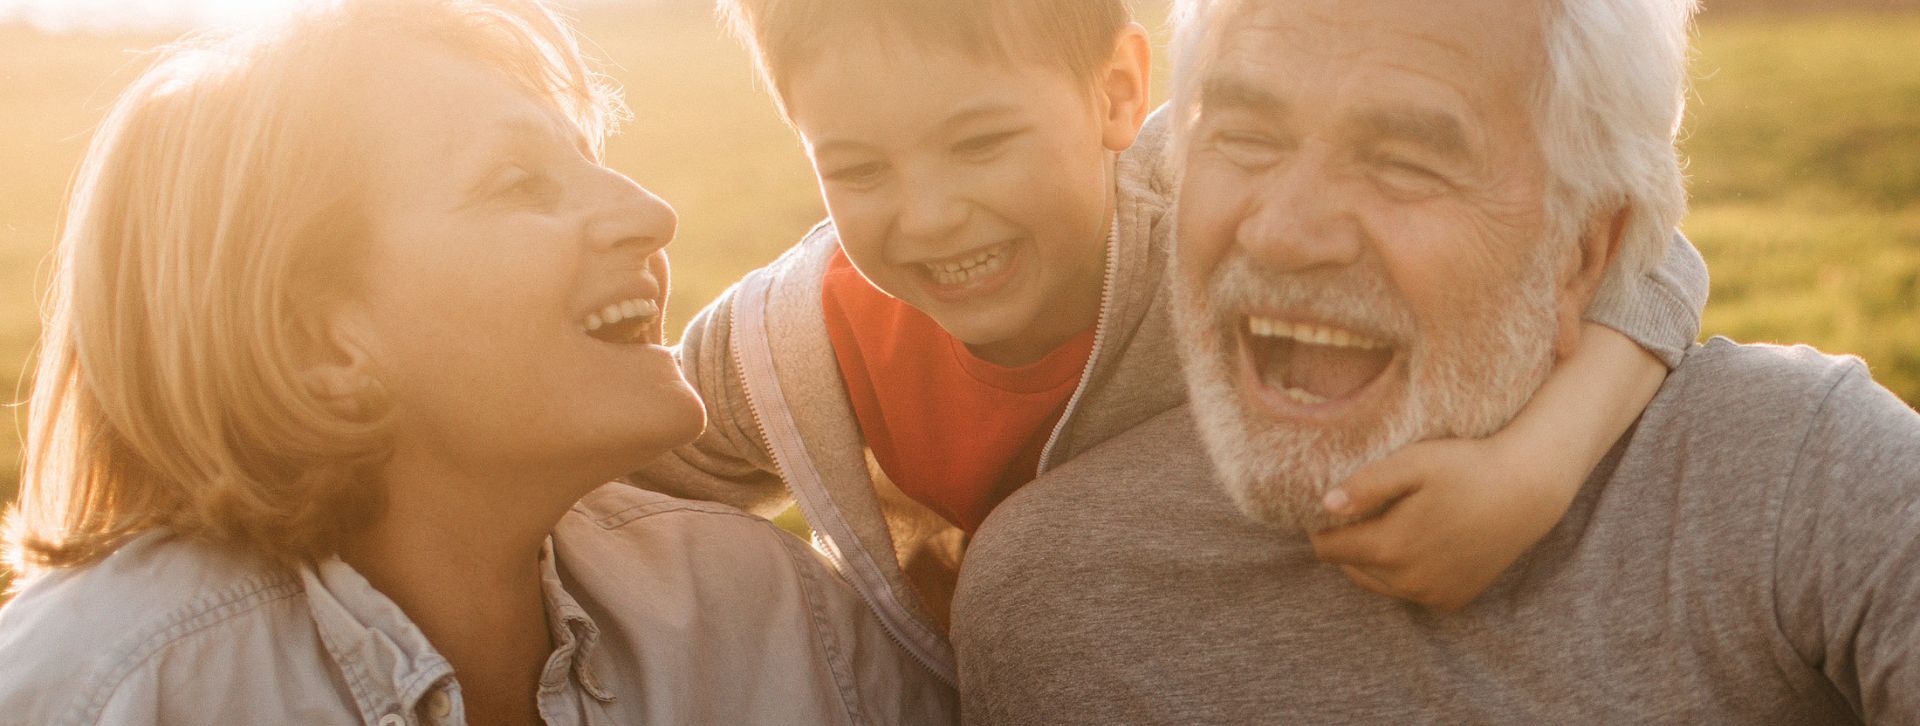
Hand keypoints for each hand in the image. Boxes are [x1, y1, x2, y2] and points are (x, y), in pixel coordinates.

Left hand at [1307, 435, 1569, 611]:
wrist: (1527, 490)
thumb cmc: (1467, 467)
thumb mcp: (1412, 463)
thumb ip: (1366, 485)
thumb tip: (1325, 505)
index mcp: (1389, 548)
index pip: (1328, 550)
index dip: (1322, 529)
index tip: (1326, 510)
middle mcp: (1407, 581)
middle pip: (1351, 569)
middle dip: (1347, 545)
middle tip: (1358, 516)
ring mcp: (1432, 595)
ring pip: (1379, 584)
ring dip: (1374, 563)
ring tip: (1385, 529)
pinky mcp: (1453, 600)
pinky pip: (1410, 592)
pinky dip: (1404, 575)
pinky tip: (1416, 546)